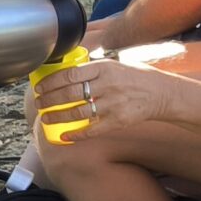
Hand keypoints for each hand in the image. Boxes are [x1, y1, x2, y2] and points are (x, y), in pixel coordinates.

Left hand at [35, 58, 171, 139]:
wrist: (161, 93)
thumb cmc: (136, 77)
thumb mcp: (114, 65)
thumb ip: (92, 70)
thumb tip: (66, 74)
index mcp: (104, 68)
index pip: (70, 75)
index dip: (51, 83)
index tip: (40, 88)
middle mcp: (107, 85)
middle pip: (69, 94)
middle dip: (49, 100)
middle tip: (39, 104)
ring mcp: (113, 104)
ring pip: (77, 112)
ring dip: (58, 116)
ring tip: (46, 118)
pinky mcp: (118, 120)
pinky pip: (92, 130)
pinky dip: (76, 134)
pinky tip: (65, 136)